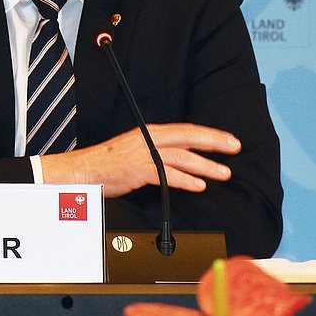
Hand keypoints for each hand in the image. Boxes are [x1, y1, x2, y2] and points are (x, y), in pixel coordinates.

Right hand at [38, 123, 240, 197]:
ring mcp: (142, 154)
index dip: (209, 134)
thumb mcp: (135, 153)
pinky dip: (183, 180)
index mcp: (149, 133)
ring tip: (223, 173)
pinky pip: (165, 174)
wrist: (79, 171)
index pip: (185, 130)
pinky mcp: (135, 169)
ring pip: (181, 156)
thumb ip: (156, 154)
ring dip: (205, 165)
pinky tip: (198, 185)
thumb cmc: (106, 165)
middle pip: (188, 137)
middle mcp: (148, 139)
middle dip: (214, 142)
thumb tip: (182, 161)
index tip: (228, 140)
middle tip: (235, 148)